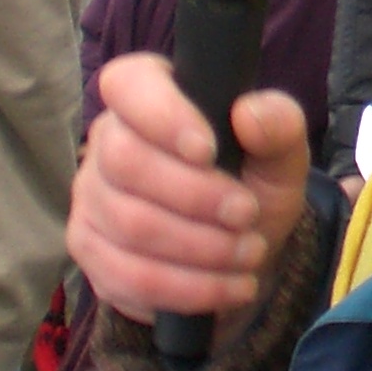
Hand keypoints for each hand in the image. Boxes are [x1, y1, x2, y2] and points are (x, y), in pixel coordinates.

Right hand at [67, 53, 308, 330]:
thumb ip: (279, 125)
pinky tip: (231, 286)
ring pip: (129, 224)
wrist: (240, 254)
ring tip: (249, 253)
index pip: (128, 84)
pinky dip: (188, 286)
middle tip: (247, 214)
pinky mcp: (89, 250)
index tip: (208, 150)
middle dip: (196, 195)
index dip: (163, 115)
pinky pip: (127, 274)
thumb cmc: (253, 186)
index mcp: (150, 94)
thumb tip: (248, 114)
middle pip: (126, 161)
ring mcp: (91, 196)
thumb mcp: (282, 155)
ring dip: (199, 246)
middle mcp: (107, 140)